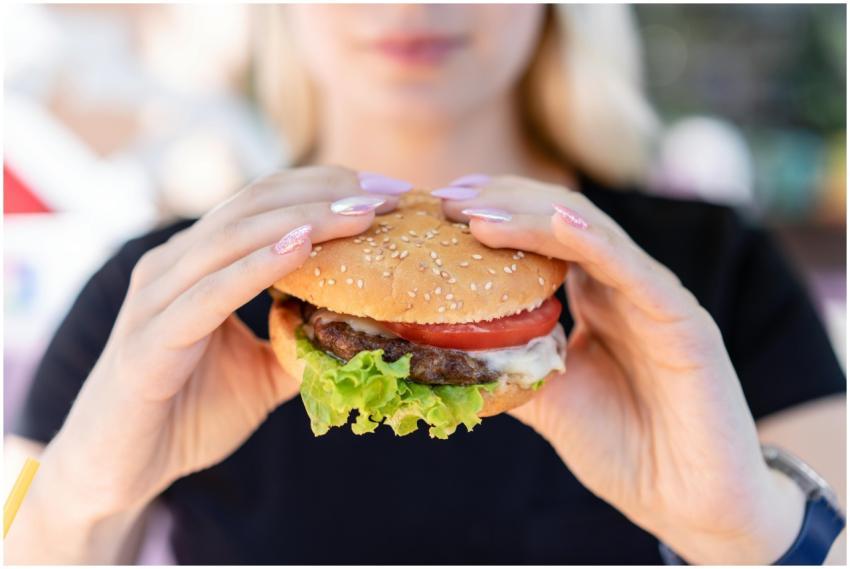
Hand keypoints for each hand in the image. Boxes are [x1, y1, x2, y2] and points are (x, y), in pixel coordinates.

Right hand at [41, 166, 404, 518]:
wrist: (120, 469)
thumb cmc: (187, 413)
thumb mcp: (263, 372)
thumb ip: (301, 342)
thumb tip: (361, 328)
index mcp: (198, 263)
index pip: (265, 201)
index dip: (325, 187)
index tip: (387, 190)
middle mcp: (174, 265)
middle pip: (254, 204)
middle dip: (326, 193)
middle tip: (389, 194)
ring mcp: (156, 298)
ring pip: (233, 236)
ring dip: (304, 219)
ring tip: (361, 213)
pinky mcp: (149, 340)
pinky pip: (209, 293)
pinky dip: (258, 266)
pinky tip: (302, 247)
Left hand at [436, 176, 805, 563]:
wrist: (686, 501)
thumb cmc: (622, 447)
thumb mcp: (547, 399)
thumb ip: (507, 366)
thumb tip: (441, 350)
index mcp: (595, 297)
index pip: (540, 235)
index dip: (494, 214)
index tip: (440, 209)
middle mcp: (623, 285)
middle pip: (560, 219)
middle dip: (503, 202)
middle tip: (447, 200)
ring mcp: (655, 297)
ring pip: (592, 234)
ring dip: (532, 216)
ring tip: (478, 211)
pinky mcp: (684, 321)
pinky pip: (635, 271)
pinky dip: (594, 242)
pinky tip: (557, 222)